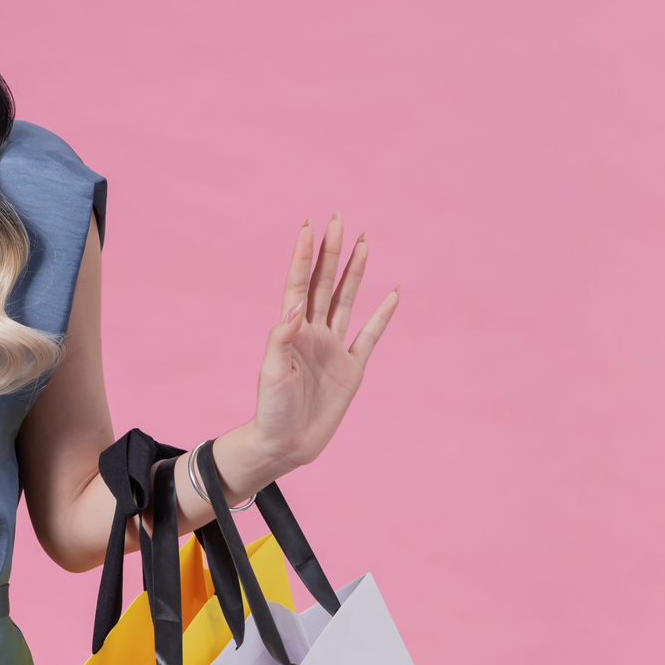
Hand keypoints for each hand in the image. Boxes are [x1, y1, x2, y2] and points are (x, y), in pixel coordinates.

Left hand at [249, 215, 399, 472]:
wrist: (286, 444)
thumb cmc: (272, 410)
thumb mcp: (273, 373)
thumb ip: (282, 338)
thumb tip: (296, 304)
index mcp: (292, 331)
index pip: (300, 284)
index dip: (304, 255)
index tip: (309, 226)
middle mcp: (313, 333)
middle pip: (324, 283)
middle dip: (331, 252)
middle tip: (338, 219)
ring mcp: (334, 349)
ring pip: (346, 300)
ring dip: (354, 272)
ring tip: (362, 242)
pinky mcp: (352, 368)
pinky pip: (370, 335)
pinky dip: (382, 314)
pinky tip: (392, 293)